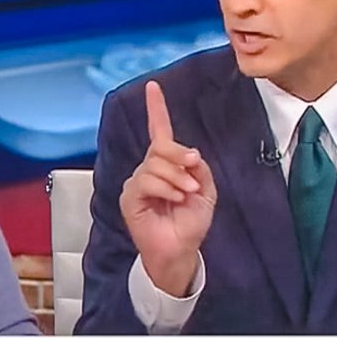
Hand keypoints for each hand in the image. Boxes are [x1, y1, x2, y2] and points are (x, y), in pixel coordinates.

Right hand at [120, 80, 217, 296]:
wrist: (181, 250)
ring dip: (176, 177)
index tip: (153, 87)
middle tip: (194, 168)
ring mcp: (138, 182)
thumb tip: (188, 154)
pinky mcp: (130, 197)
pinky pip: (147, 181)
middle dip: (180, 154)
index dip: (156, 108)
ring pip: (155, 164)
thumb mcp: (206, 192)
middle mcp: (149, 169)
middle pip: (161, 146)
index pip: (159, 132)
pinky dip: (165, 188)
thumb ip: (200, 169)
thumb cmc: (190, 223)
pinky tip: (174, 198)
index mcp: (166, 165)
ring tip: (185, 194)